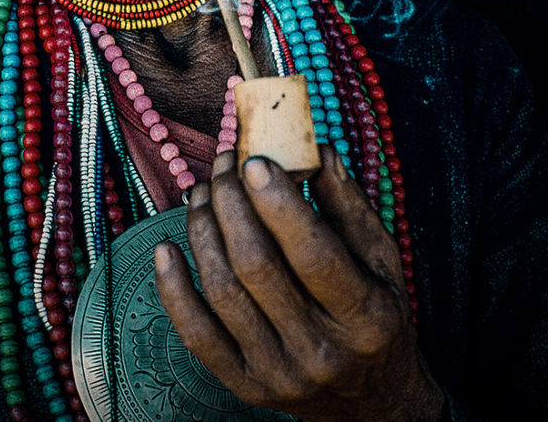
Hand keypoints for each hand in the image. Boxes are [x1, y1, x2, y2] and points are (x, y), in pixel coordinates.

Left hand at [154, 144, 443, 421]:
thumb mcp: (381, 260)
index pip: (314, 254)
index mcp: (365, 317)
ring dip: (203, 231)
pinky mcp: (245, 387)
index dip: (279, 205)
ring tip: (201, 192)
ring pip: (224, 292)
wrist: (373, 403)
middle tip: (223, 165)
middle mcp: (321, 351)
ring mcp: (279, 374)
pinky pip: (197, 336)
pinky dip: (173, 290)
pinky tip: (165, 248)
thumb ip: (349, 205)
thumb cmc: (377, 316)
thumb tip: (316, 151)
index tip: (254, 161)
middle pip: (258, 267)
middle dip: (232, 204)